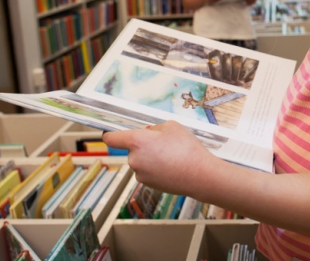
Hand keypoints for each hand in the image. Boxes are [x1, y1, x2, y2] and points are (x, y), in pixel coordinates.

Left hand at [103, 121, 217, 195]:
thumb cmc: (187, 148)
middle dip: (143, 145)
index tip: (110, 133)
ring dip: (150, 157)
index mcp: (137, 142)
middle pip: (131, 148)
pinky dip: (155, 168)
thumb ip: (155, 128)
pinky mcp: (148, 184)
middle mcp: (134, 159)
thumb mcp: (172, 126)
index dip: (109, 134)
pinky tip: (171, 166)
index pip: (112, 138)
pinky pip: (147, 171)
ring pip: (140, 160)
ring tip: (171, 155)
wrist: (200, 175)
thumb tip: (149, 134)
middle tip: (163, 143)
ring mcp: (140, 174)